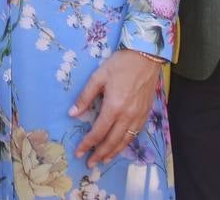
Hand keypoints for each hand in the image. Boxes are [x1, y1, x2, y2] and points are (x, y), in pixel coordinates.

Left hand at [69, 48, 162, 166]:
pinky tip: (120, 146)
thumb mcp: (98, 76)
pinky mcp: (146, 113)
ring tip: (104, 160)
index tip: (79, 152)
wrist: (146, 57)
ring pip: (126, 140)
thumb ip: (85, 96)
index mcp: (114, 106)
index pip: (98, 131)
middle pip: (112, 141)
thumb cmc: (120, 64)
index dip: (88, 143)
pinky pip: (136, 134)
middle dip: (100, 154)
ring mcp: (139, 116)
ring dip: (114, 152)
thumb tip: (73, 113)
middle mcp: (127, 115)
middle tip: (90, 163)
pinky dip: (126, 143)